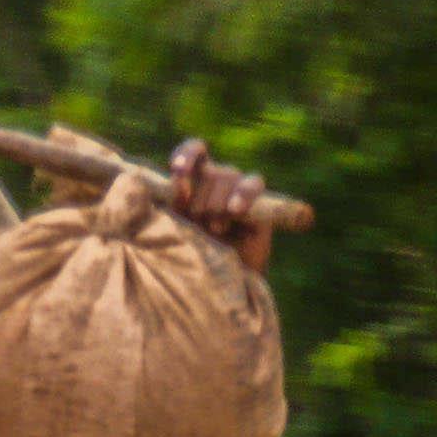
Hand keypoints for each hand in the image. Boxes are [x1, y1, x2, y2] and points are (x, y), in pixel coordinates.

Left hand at [169, 140, 272, 273]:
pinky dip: (244, 194)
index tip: (178, 170)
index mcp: (197, 179)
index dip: (187, 155)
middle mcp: (219, 180)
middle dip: (201, 200)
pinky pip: (254, 184)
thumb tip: (178, 181)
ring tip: (215, 229)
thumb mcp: (178, 228)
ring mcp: (240, 189)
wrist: (224, 285)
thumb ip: (176, 202)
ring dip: (218, 203)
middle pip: (210, 172)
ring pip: (229, 177)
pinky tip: (235, 211)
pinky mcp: (260, 203)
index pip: (195, 152)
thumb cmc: (196, 255)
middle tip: (199, 225)